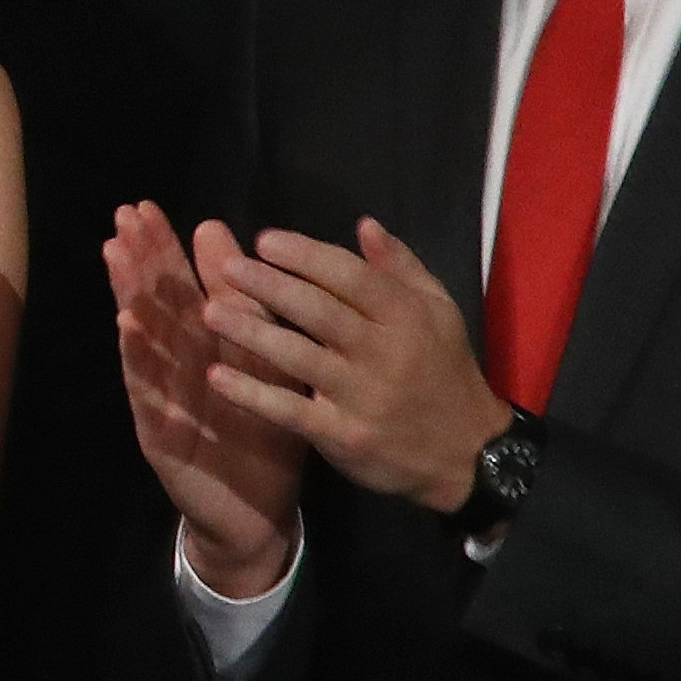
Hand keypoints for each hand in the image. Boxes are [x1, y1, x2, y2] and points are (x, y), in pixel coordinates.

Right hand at [107, 203, 304, 594]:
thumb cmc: (261, 439)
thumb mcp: (263, 371)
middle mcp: (176, 372)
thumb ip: (247, 315)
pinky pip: (148, 392)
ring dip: (129, 295)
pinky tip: (127, 327)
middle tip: (124, 215)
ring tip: (115, 253)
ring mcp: (163, 402)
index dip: (163, 250)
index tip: (148, 208)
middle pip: (156, 308)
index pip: (180, 293)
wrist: (256, 515)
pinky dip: (138, 358)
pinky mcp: (159, 435)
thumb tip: (231, 250)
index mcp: (205, 355)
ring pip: (145, 341)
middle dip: (140, 260)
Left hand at [199, 217, 513, 513]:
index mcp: (406, 317)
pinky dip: (253, 394)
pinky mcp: (344, 436)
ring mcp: (363, 397)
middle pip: (319, 311)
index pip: (351, 277)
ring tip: (210, 311)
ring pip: (299, 356)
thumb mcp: (439, 313)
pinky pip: (291, 411)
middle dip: (270, 286)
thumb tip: (364, 224)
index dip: (306, 255)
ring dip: (251, 332)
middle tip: (228, 267)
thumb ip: (400, 267)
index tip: (264, 240)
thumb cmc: (445, 373)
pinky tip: (217, 376)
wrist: (470, 456)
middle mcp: (384, 353)